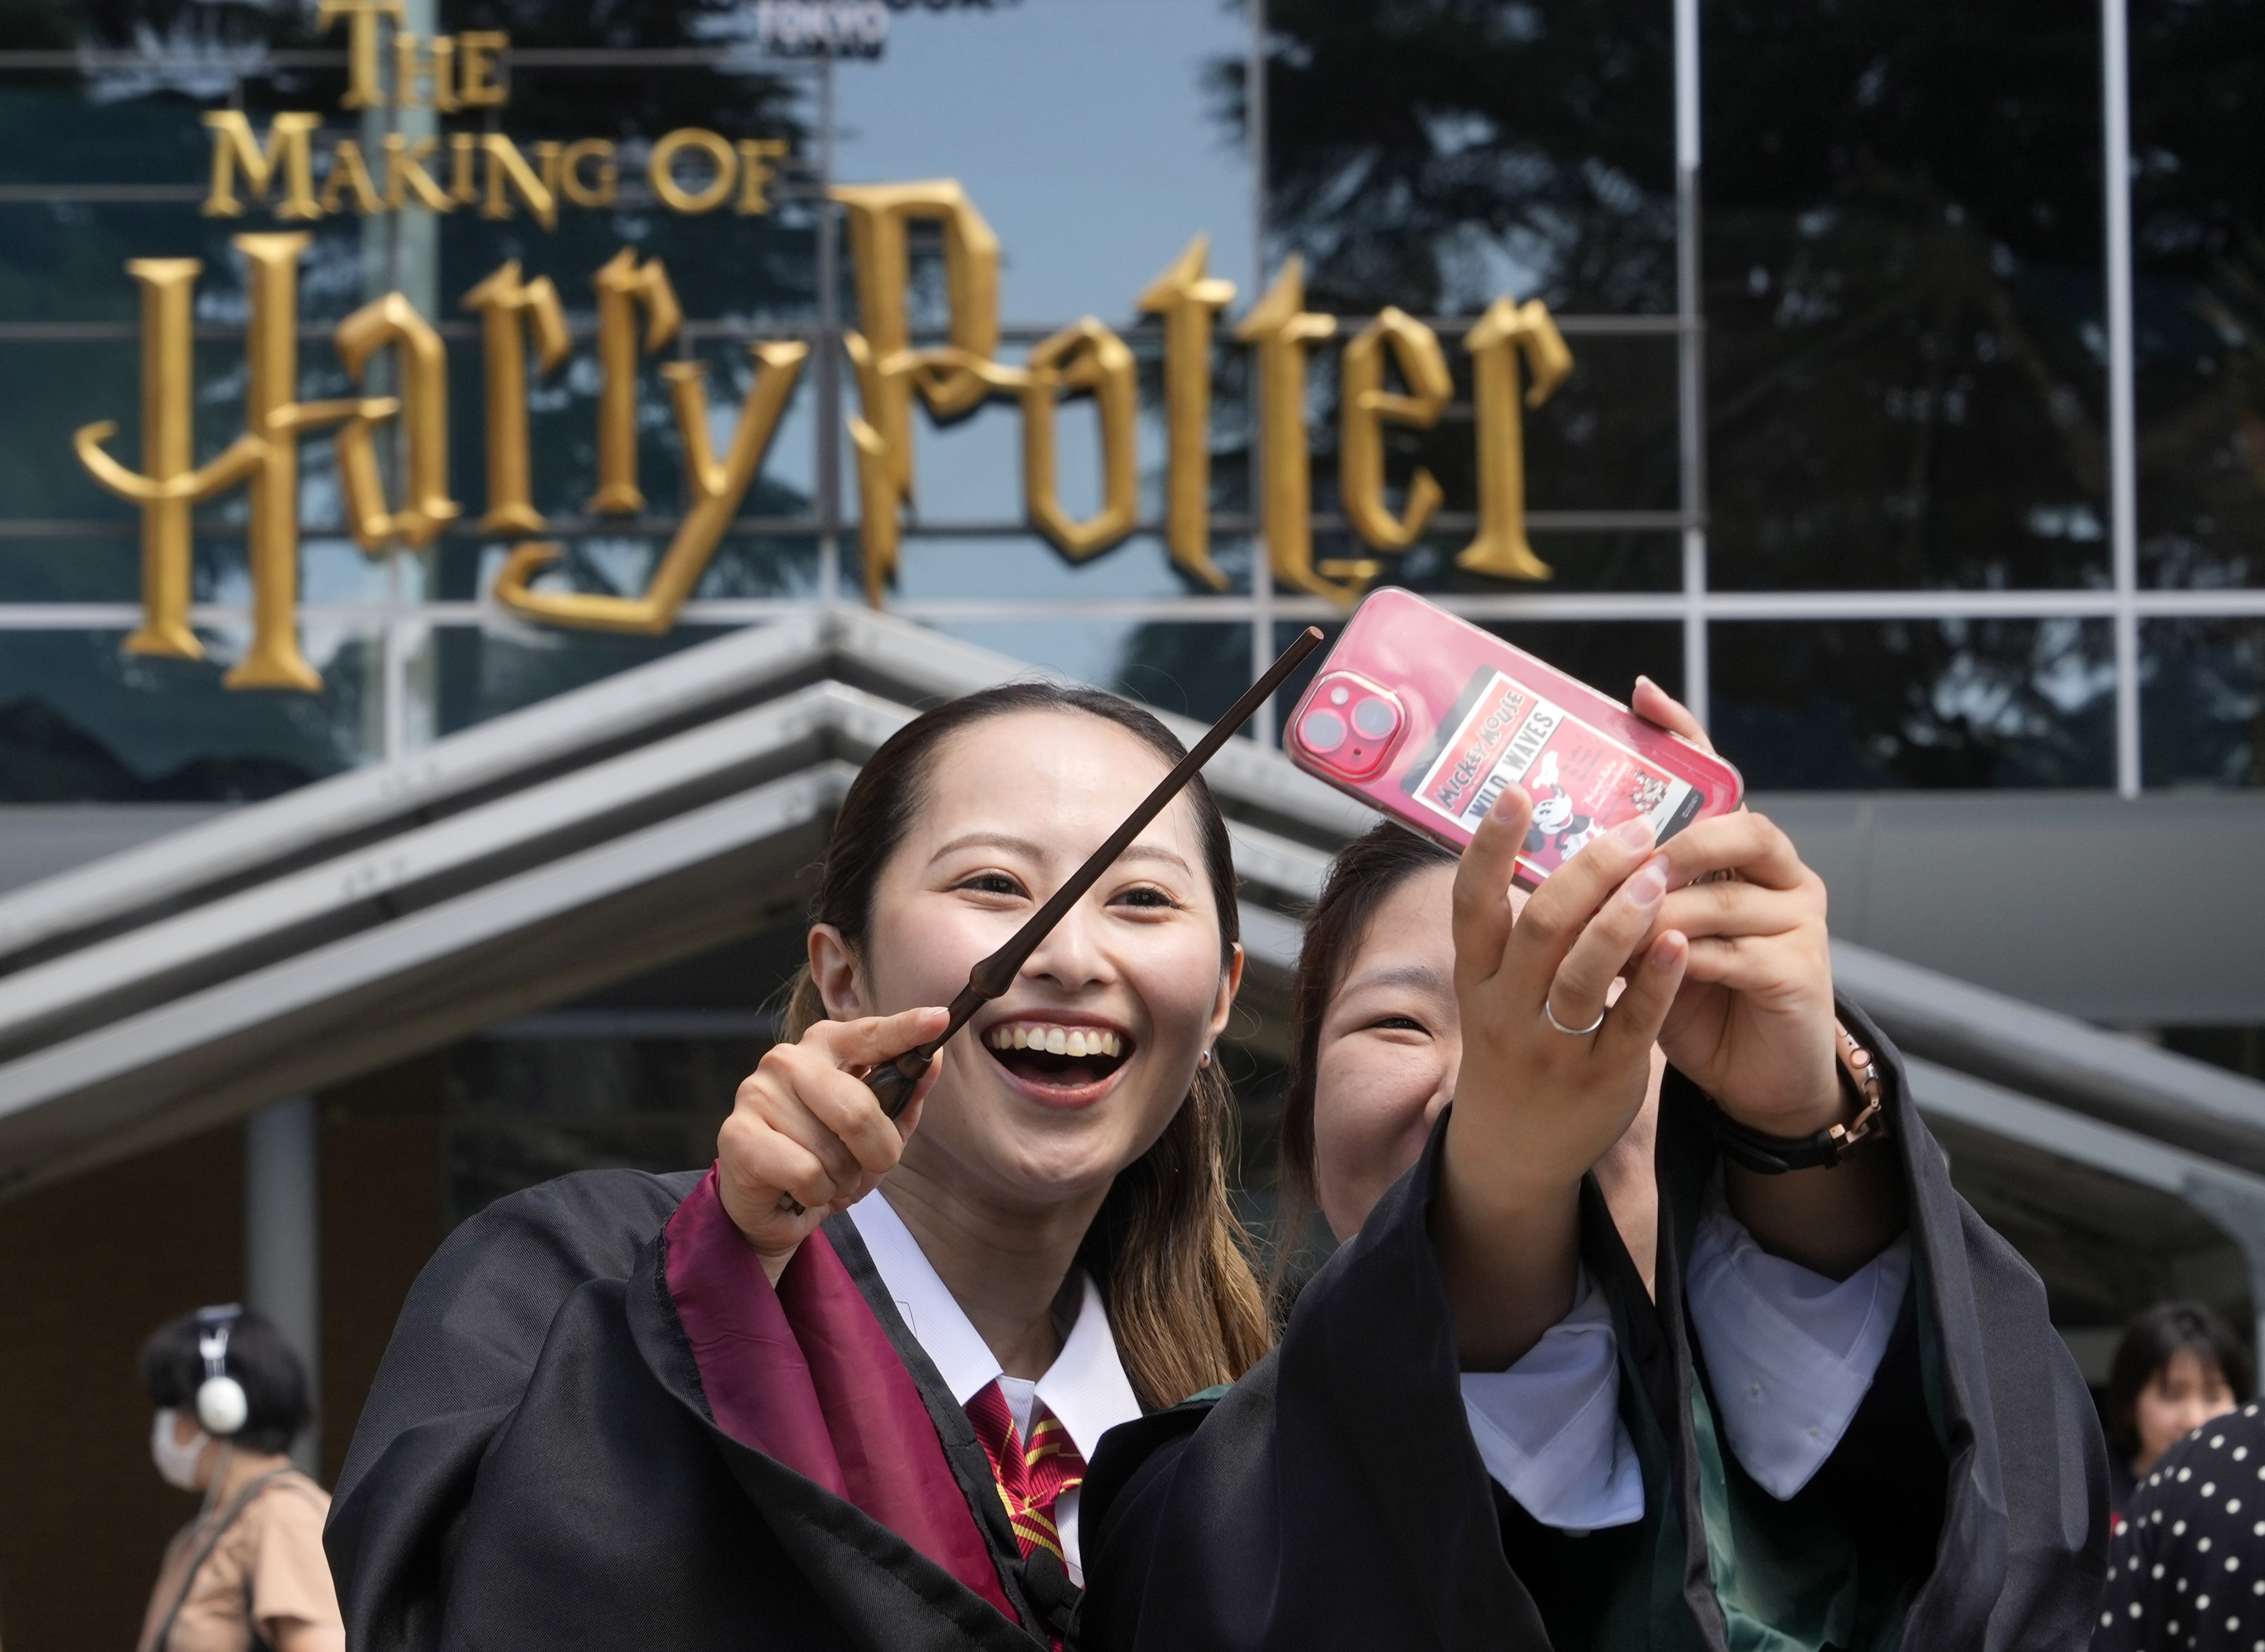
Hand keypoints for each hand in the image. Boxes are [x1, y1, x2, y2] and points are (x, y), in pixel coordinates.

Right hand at [717, 1006, 947, 1278]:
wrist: (770, 1207)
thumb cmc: (825, 1159)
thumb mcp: (877, 1131)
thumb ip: (904, 1095)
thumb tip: (933, 1059)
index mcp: (825, 1047)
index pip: (871, 1035)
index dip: (906, 1029)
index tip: (939, 1018)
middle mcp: (788, 1059)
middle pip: (858, 1108)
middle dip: (878, 1151)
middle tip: (870, 1164)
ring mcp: (758, 1092)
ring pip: (831, 1150)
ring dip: (841, 1178)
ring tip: (822, 1175)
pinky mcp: (736, 1133)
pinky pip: (805, 1172)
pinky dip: (815, 1192)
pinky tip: (798, 1188)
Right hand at [1450, 788, 1689, 1192]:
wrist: (1513, 1153)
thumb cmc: (1511, 1048)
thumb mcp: (1493, 992)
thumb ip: (1517, 932)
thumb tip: (1556, 843)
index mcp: (1478, 979)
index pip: (1472, 904)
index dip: (1491, 847)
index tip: (1518, 792)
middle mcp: (1507, 1010)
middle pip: (1542, 927)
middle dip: (1589, 871)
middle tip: (1634, 829)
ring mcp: (1555, 1046)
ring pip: (1587, 973)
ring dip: (1625, 916)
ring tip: (1660, 873)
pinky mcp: (1604, 1076)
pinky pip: (1634, 1021)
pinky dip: (1658, 978)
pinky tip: (1680, 940)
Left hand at [1628, 679, 1839, 1135]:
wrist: (1750, 1076)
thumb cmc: (1689, 997)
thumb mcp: (1645, 937)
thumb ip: (1618, 894)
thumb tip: (1536, 857)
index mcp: (1740, 854)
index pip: (1718, 777)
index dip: (1683, 734)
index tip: (1639, 694)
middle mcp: (1780, 873)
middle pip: (1739, 826)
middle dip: (1676, 840)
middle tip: (1623, 859)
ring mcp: (1798, 920)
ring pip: (1726, 895)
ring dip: (1660, 911)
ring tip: (1610, 929)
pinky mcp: (1800, 972)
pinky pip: (1734, 953)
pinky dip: (1682, 959)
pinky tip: (1646, 968)